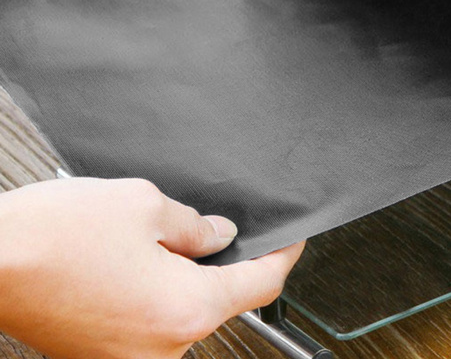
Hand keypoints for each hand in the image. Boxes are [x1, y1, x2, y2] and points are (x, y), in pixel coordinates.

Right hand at [0, 177, 304, 358]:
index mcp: (184, 309)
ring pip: (187, 306)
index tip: (293, 237)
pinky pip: (155, 318)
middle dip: (227, 258)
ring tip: (161, 234)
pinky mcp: (107, 353)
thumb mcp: (144, 206)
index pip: (260, 284)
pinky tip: (139, 257)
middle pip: (223, 297)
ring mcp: (132, 357)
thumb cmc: (57, 234)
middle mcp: (163, 348)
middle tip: (216, 222)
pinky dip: (161, 288)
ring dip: (188, 271)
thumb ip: (195, 225)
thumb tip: (220, 236)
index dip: (284, 255)